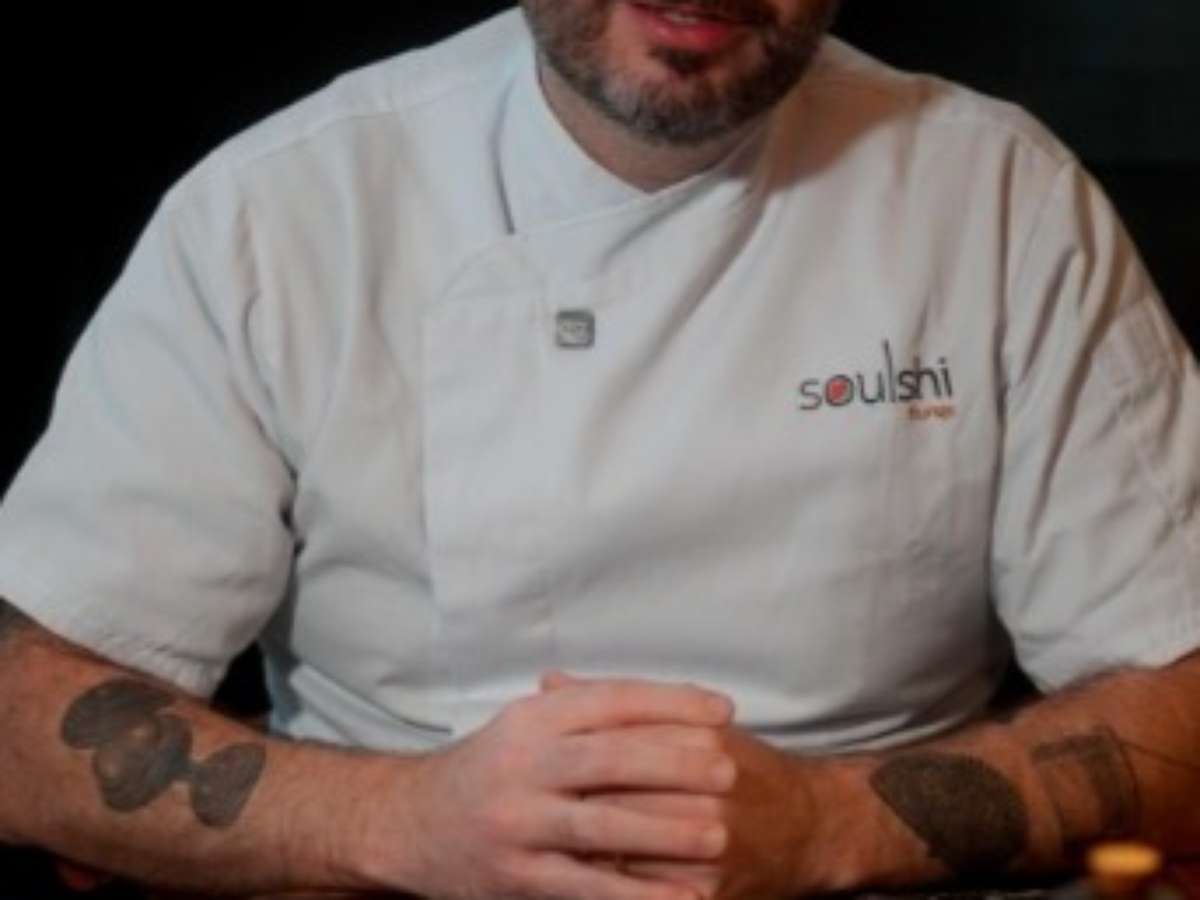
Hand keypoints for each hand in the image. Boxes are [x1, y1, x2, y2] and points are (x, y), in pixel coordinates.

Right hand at [366, 677, 737, 899]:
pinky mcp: (516, 877)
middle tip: (731, 769)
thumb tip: (672, 700)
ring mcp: (518, 823)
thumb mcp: (527, 725)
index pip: (612, 701)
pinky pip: (585, 887)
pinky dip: (636, 895)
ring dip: (665, 831)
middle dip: (676, 763)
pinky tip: (681, 899)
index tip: (723, 710)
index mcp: (533, 719)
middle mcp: (523, 765)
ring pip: (601, 825)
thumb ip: (587, 709)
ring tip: (718, 833)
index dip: (671, 702)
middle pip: (610, 758)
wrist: (410, 823)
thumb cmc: (490, 769)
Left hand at [543, 673, 824, 899]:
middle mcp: (709, 787)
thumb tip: (548, 680)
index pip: (614, 744)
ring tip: (546, 844)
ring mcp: (712, 842)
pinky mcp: (711, 890)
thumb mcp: (689, 722)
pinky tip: (582, 877)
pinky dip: (609, 887)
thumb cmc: (739, 767)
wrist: (811, 825)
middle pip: (613, 796)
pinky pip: (644, 893)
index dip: (566, 757)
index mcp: (699, 738)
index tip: (530, 764)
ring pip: (623, 848)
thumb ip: (619, 703)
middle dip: (567, 806)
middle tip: (525, 809)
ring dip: (580, 850)